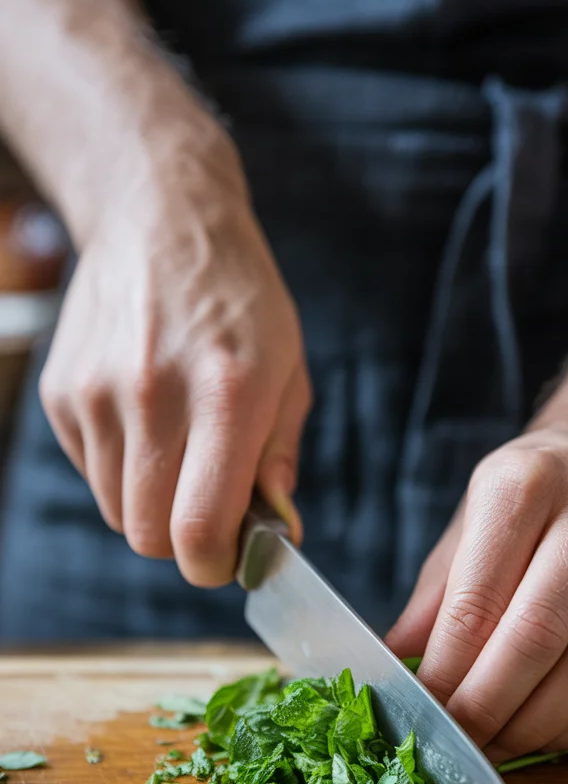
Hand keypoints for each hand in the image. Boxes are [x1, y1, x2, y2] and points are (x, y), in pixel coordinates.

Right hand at [40, 121, 310, 585]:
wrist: (160, 219)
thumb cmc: (239, 301)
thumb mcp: (289, 369)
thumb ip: (280, 456)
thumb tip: (277, 533)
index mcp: (228, 394)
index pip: (199, 528)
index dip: (214, 564)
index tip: (229, 556)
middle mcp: (155, 396)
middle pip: (150, 535)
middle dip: (183, 541)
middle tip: (209, 509)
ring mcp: (99, 394)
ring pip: (117, 512)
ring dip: (151, 503)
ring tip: (179, 450)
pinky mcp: (63, 394)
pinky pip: (91, 473)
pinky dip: (120, 468)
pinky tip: (145, 419)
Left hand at [386, 428, 567, 757]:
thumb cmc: (532, 498)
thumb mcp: (470, 523)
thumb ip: (437, 594)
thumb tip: (396, 663)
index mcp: (527, 482)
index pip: (478, 601)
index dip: (446, 672)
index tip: (423, 711)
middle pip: (538, 637)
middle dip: (488, 707)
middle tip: (459, 741)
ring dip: (536, 726)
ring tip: (497, 745)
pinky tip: (545, 733)